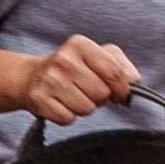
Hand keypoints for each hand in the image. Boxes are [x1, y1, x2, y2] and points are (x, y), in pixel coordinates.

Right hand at [19, 33, 142, 126]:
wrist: (31, 77)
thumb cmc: (71, 68)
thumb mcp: (97, 56)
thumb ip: (121, 65)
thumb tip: (134, 82)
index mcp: (80, 45)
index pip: (114, 71)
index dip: (122, 88)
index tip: (121, 94)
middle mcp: (63, 60)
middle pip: (102, 92)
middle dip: (100, 97)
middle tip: (88, 91)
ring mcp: (49, 81)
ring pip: (87, 108)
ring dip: (85, 107)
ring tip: (74, 96)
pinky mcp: (39, 101)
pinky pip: (68, 118)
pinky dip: (68, 116)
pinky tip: (61, 104)